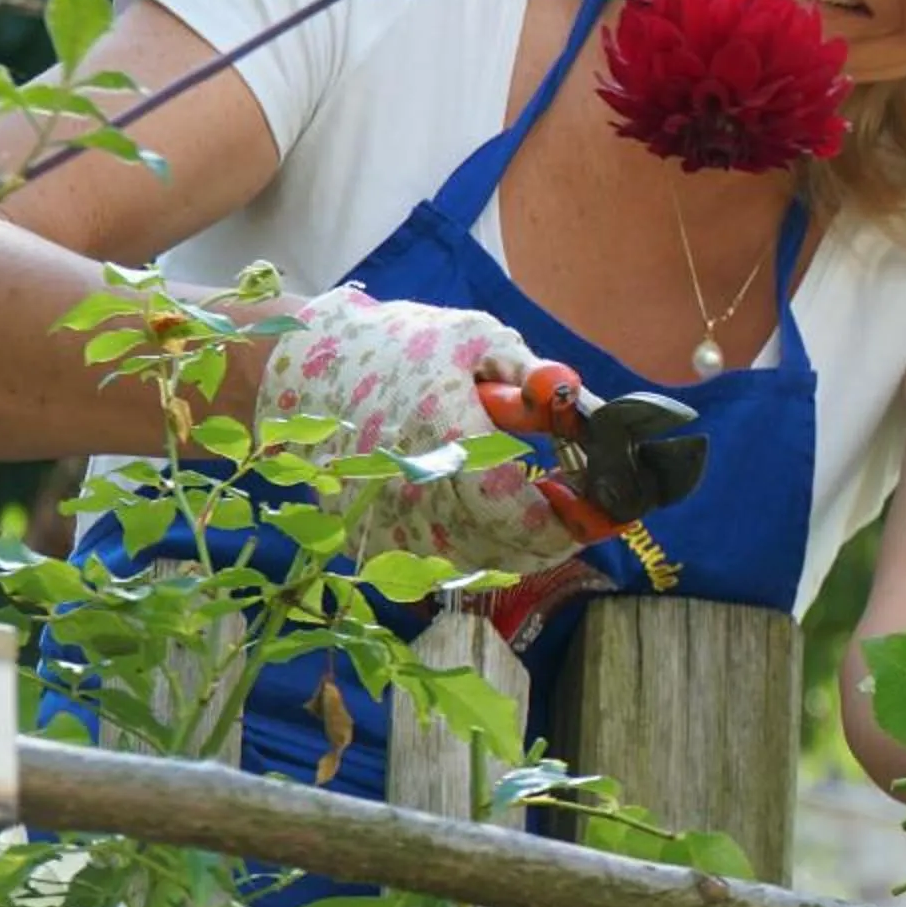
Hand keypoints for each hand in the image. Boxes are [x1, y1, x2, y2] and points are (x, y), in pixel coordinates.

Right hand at [257, 284, 581, 576]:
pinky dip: (471, 554)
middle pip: (502, 550)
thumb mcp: (474, 338)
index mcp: (445, 440)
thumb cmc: (399, 345)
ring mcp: (386, 523)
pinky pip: (434, 568)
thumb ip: (531, 376)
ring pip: (473, 566)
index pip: (516, 513)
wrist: (303, 367)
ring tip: (533, 513)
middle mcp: (414, 493)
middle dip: (550, 537)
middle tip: (572, 511)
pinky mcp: (368, 539)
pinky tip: (483, 522)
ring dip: (514, 549)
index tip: (601, 512)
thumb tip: (579, 405)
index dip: (567, 523)